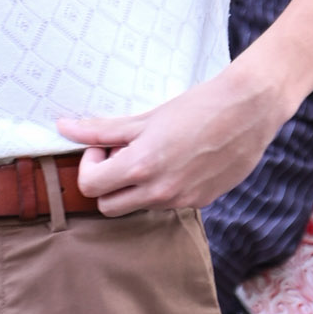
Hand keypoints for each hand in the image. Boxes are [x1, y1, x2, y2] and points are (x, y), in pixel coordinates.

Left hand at [59, 62, 281, 217]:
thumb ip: (102, 129)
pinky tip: (177, 161)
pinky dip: (162, 187)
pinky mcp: (200, 202)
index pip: (91, 187)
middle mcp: (159, 191)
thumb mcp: (146, 117)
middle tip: (121, 154)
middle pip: (107, 206)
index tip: (103, 147)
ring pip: (137, 207)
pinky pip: (167, 203)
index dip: (90, 166)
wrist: (248, 111)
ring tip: (152, 154)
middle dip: (107, 182)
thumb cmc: (197, 107)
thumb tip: (64, 128)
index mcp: (142, 166)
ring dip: (134, 186)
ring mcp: (181, 200)